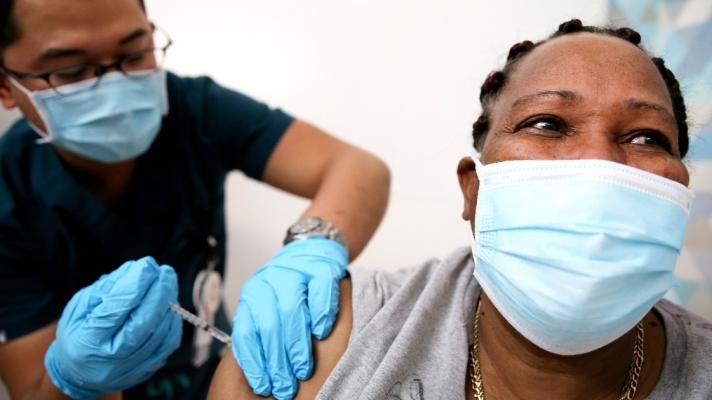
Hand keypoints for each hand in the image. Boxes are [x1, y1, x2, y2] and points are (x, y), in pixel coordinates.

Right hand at [44, 256, 182, 398]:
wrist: (81, 373)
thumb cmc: (78, 333)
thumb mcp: (79, 308)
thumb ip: (106, 289)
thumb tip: (136, 270)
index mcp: (87, 342)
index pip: (115, 310)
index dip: (135, 285)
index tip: (147, 265)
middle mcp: (110, 361)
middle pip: (143, 323)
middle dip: (158, 292)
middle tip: (165, 271)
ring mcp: (131, 368)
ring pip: (161, 333)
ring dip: (168, 304)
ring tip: (166, 284)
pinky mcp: (148, 370)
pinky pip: (168, 343)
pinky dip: (172, 320)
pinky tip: (168, 305)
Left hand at [232, 238, 347, 399]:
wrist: (313, 250)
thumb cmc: (291, 287)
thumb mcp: (269, 306)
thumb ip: (263, 331)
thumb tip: (263, 375)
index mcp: (253, 293)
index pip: (246, 331)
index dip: (254, 361)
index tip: (263, 385)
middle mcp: (269, 280)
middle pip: (269, 325)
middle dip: (277, 361)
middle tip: (285, 385)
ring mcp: (295, 271)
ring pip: (291, 311)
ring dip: (297, 345)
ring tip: (303, 369)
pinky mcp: (321, 267)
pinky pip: (320, 294)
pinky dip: (321, 316)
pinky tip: (322, 333)